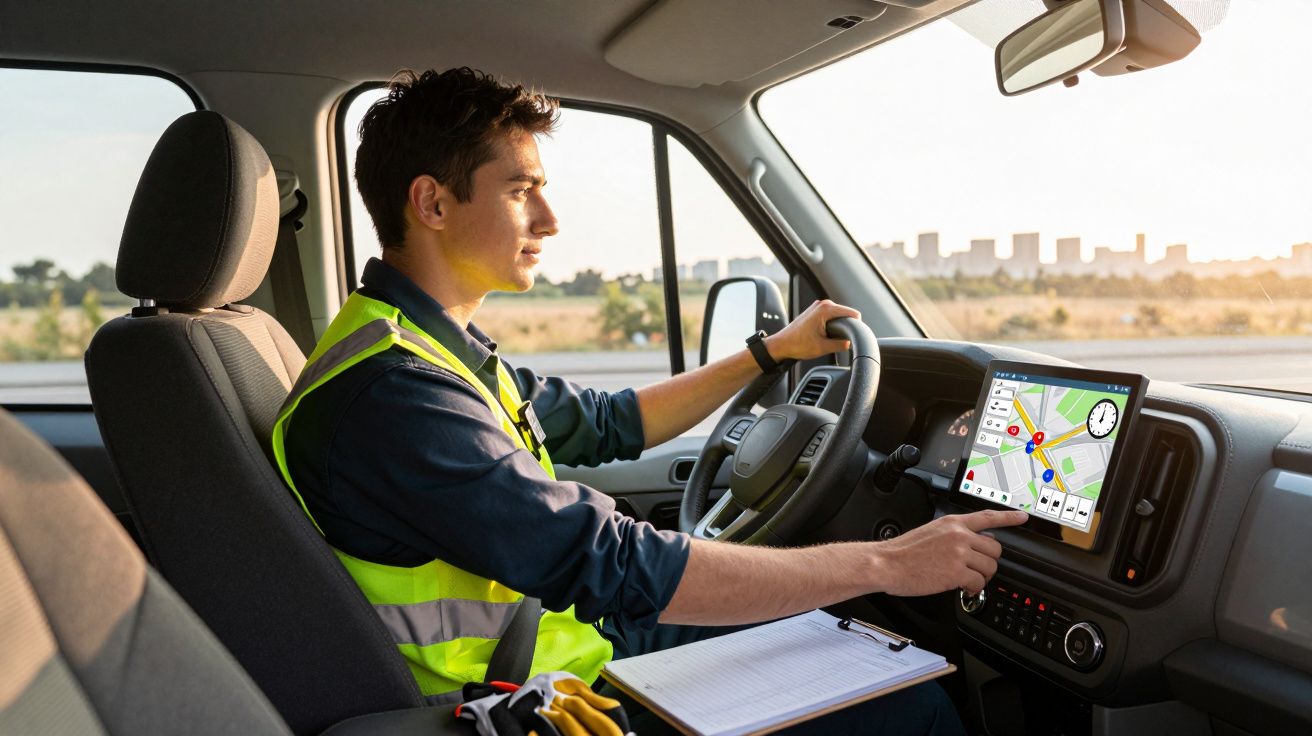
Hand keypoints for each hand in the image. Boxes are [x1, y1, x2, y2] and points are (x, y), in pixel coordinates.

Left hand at [763, 299, 861, 362]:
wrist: (781, 345)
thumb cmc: (798, 345)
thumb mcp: (823, 347)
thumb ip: (841, 344)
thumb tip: (850, 342)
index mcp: (826, 309)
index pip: (853, 314)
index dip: (857, 326)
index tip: (854, 337)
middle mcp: (822, 304)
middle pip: (846, 314)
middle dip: (846, 327)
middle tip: (839, 341)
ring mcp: (818, 307)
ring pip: (839, 316)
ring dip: (839, 327)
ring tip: (830, 339)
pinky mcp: (815, 312)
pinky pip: (831, 317)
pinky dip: (832, 326)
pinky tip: (825, 336)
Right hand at [867, 510, 1027, 596]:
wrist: (886, 564)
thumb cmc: (903, 552)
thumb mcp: (931, 532)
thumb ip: (953, 535)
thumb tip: (973, 542)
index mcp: (953, 523)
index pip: (988, 517)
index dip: (1009, 517)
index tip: (1022, 517)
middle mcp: (959, 535)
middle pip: (995, 548)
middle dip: (988, 561)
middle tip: (975, 569)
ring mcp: (959, 553)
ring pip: (990, 567)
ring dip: (981, 577)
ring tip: (966, 580)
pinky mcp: (957, 572)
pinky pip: (979, 583)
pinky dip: (973, 589)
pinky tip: (963, 589)